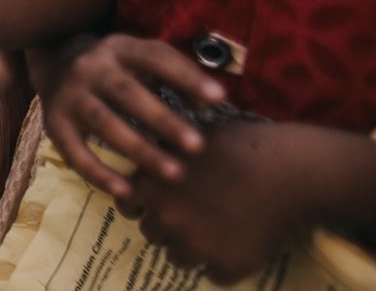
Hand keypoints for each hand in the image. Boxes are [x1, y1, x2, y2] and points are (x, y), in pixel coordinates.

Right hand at [43, 33, 223, 197]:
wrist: (54, 61)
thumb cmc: (116, 68)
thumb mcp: (142, 60)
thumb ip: (176, 76)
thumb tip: (209, 106)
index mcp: (119, 48)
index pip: (154, 57)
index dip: (186, 76)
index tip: (218, 98)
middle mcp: (90, 68)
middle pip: (126, 93)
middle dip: (162, 120)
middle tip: (196, 145)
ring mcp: (69, 96)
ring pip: (103, 122)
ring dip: (139, 149)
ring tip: (174, 173)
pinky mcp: (53, 123)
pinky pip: (75, 152)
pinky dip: (98, 172)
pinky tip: (125, 189)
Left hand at [126, 121, 315, 281]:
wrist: (291, 172)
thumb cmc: (242, 147)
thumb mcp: (191, 141)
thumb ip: (164, 159)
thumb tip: (148, 163)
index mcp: (151, 186)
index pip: (127, 205)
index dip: (143, 204)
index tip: (159, 203)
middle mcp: (166, 219)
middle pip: (152, 233)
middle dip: (169, 226)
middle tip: (194, 215)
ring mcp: (196, 246)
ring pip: (178, 259)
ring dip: (192, 249)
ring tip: (215, 231)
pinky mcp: (227, 266)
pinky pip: (214, 275)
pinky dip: (224, 264)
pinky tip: (239, 244)